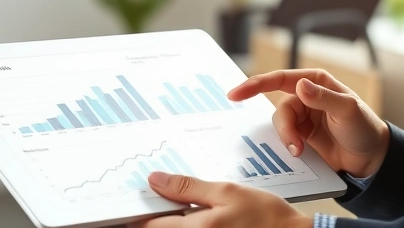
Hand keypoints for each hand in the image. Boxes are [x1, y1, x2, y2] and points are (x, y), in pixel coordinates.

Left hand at [128, 172, 309, 227]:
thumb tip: (156, 181)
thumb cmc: (265, 216)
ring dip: (169, 222)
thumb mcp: (227, 191)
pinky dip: (184, 226)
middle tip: (157, 199)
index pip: (150, 224)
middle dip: (153, 217)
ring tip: (179, 207)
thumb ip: (189, 188)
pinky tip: (196, 218)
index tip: (138, 199)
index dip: (140, 210)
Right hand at [228, 69, 389, 177]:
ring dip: (287, 140)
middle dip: (285, 129)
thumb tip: (301, 86)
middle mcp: (305, 97)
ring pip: (280, 126)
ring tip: (300, 152)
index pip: (280, 79)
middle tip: (296, 146)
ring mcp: (302, 118)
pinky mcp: (301, 137)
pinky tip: (297, 155)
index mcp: (315, 82)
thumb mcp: (348, 110)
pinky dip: (288, 147)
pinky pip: (284, 139)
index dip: (255, 84)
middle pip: (280, 110)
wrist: (371, 159)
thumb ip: (324, 98)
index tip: (235, 95)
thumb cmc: (364, 128)